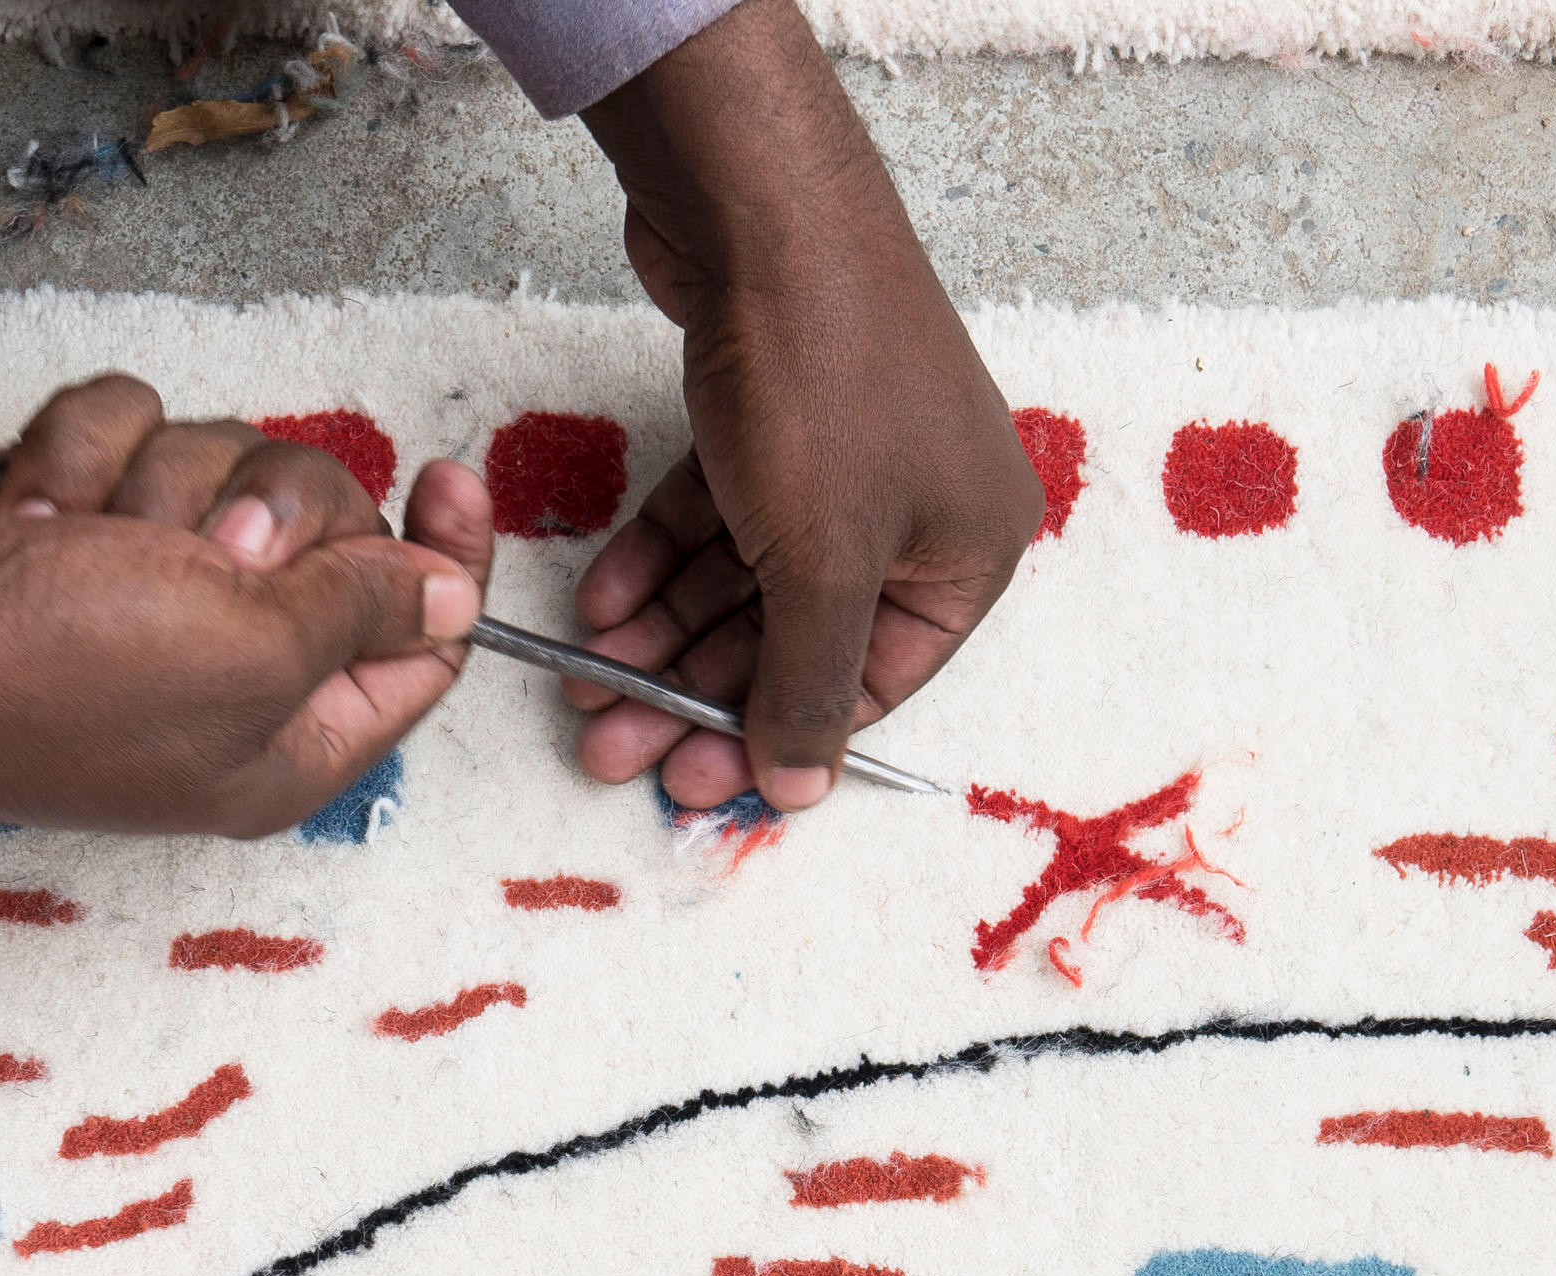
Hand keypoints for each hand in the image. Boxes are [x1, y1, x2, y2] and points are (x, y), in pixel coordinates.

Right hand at [0, 374, 490, 872]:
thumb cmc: (47, 676)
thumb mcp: (254, 653)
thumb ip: (365, 615)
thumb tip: (452, 597)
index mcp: (290, 735)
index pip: (422, 639)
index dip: (445, 556)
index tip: (450, 477)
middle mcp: (226, 661)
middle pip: (329, 533)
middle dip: (269, 509)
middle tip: (208, 550)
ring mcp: (143, 580)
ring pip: (225, 459)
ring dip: (158, 482)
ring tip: (87, 539)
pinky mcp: (71, 507)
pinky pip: (131, 425)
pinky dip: (80, 451)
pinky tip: (29, 508)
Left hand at [573, 0, 1040, 810]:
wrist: (763, 207)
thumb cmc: (825, 384)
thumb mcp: (824, 562)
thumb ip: (809, 684)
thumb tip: (799, 788)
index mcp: (970, 552)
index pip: (873, 681)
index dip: (776, 735)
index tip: (689, 784)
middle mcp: (922, 509)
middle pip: (799, 636)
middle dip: (696, 693)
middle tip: (609, 745)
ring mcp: (851, 458)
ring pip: (748, 579)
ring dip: (664, 634)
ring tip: (585, 681)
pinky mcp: (782, 414)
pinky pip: (722, 515)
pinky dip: (662, 557)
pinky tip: (601, 598)